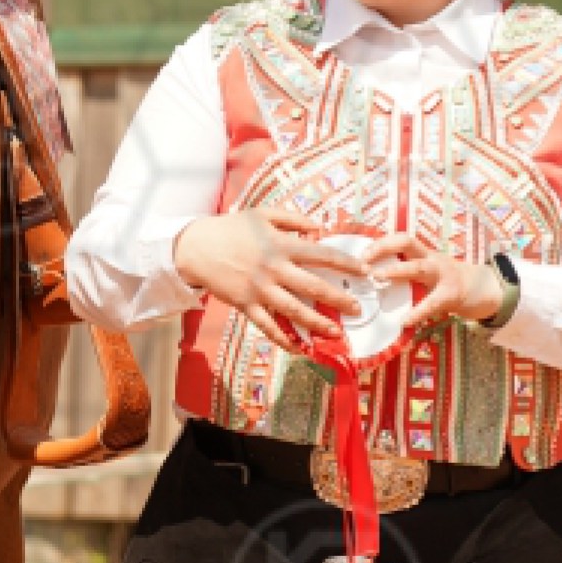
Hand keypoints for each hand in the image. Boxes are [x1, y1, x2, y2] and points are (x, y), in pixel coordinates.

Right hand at [173, 209, 374, 348]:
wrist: (196, 247)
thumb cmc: (232, 228)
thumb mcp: (263, 214)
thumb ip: (293, 218)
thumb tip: (319, 227)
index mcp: (281, 245)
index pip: (321, 254)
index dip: (345, 262)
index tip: (365, 270)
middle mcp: (274, 269)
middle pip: (313, 287)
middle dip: (339, 300)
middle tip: (358, 309)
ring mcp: (260, 289)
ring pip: (294, 311)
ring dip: (317, 324)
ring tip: (336, 333)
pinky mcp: (246, 305)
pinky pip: (268, 326)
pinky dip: (283, 339)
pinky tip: (299, 349)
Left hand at [366, 232, 506, 332]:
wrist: (486, 289)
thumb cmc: (450, 281)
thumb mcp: (430, 271)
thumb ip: (408, 273)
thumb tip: (375, 280)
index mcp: (425, 253)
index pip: (400, 238)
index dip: (380, 242)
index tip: (361, 254)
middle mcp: (432, 258)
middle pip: (407, 241)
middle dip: (382, 248)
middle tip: (363, 261)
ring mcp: (443, 274)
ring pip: (418, 266)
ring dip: (396, 270)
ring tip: (377, 278)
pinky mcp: (452, 294)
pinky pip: (432, 303)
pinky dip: (417, 312)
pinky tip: (405, 320)